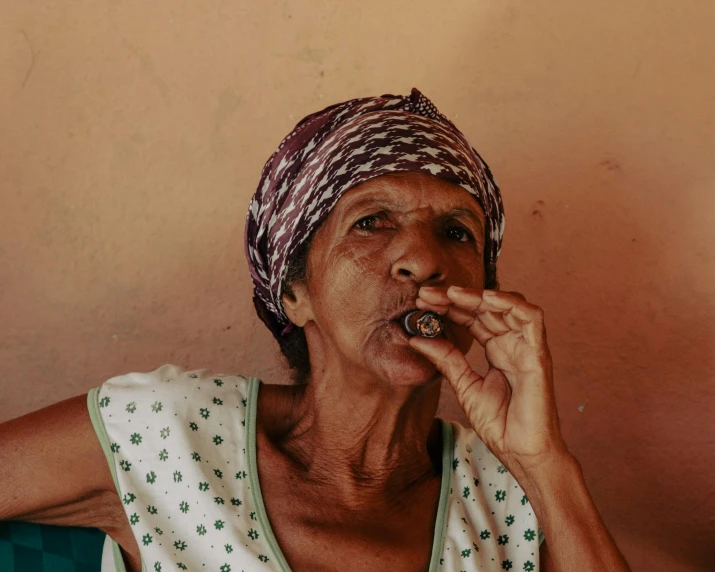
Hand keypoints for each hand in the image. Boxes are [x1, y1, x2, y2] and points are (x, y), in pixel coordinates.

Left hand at [410, 286, 568, 474]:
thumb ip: (445, 360)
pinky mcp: (538, 354)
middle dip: (455, 297)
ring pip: (507, 305)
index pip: (471, 317)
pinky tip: (486, 298)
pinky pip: (531, 319)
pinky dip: (510, 304)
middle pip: (484, 308)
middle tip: (427, 294)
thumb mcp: (464, 386)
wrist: (521, 452)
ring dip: (479, 295)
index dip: (447, 306)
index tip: (421, 302)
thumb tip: (417, 339)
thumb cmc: (500, 424)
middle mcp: (511, 343)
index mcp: (496, 349)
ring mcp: (526, 346)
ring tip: (451, 293)